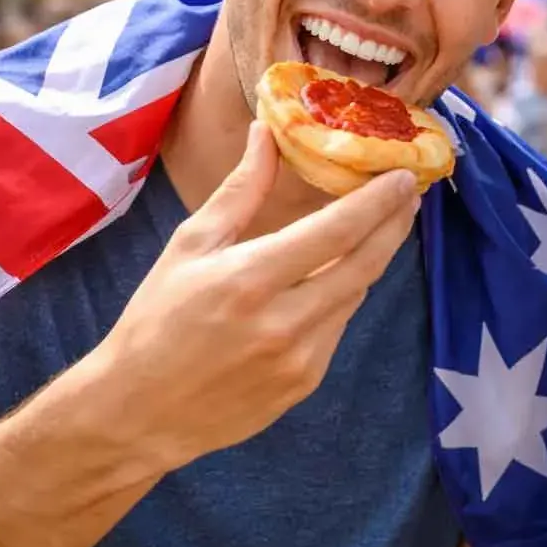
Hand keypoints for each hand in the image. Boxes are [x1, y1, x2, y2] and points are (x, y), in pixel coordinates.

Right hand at [83, 121, 418, 471]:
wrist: (137, 412)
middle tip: (409, 195)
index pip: (337, 231)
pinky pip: (338, 327)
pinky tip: (334, 277)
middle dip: (394, 225)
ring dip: (370, 258)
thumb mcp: (190, 245)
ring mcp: (300, 359)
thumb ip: (241, 190)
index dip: (378, 201)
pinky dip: (342, 296)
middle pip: (365, 264)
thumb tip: (268, 134)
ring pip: (355, 295)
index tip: (404, 176)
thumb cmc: (156, 319)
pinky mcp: (306, 383)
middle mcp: (284, 322)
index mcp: (250, 279)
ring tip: (378, 226)